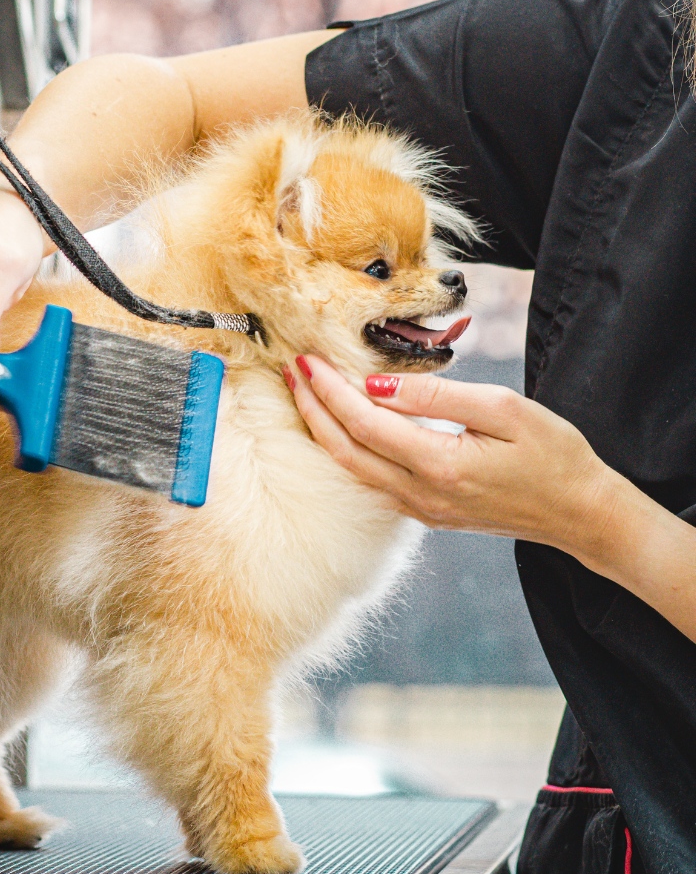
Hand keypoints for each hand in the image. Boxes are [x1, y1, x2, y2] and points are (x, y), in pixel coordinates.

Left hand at [285, 356, 612, 554]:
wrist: (581, 514)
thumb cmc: (554, 456)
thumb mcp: (505, 410)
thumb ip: (437, 397)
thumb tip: (378, 385)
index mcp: (440, 466)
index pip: (364, 423)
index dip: (330, 391)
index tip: (308, 359)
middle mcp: (421, 494)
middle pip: (345, 449)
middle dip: (312, 407)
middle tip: (291, 370)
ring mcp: (420, 509)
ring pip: (352, 468)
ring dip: (323, 428)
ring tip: (304, 391)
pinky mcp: (425, 511)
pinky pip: (370, 478)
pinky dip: (346, 447)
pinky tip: (337, 424)